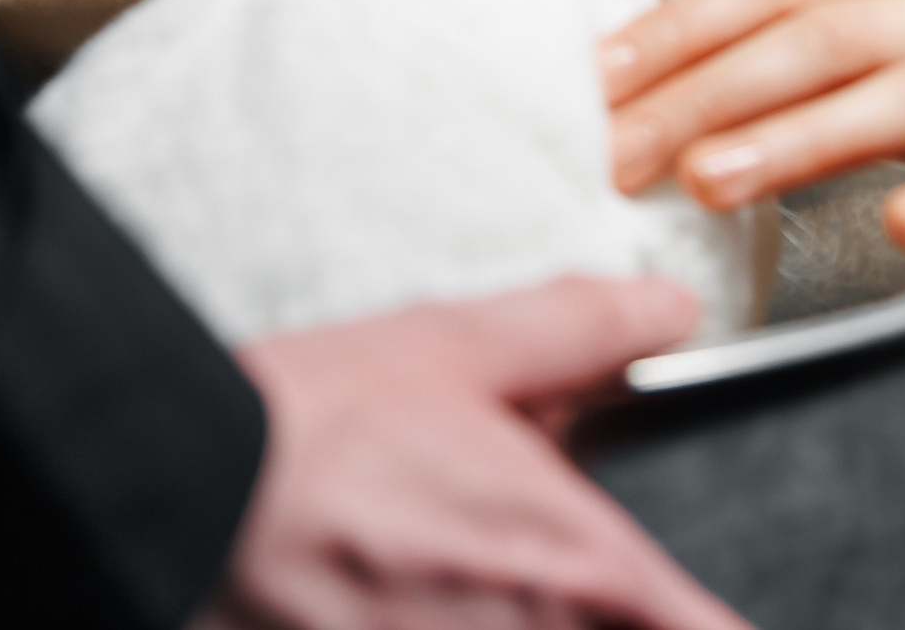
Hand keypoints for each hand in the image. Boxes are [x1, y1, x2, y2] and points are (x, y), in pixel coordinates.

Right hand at [195, 277, 750, 629]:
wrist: (190, 484)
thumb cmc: (322, 423)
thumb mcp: (466, 348)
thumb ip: (585, 330)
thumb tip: (668, 308)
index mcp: (584, 565)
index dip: (714, 624)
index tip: (704, 610)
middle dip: (608, 613)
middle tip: (531, 565)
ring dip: (516, 619)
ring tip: (457, 576)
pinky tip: (405, 599)